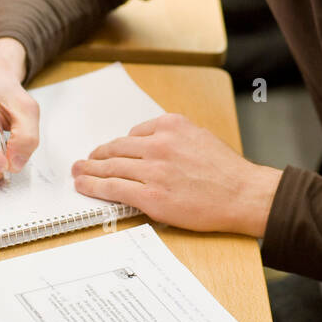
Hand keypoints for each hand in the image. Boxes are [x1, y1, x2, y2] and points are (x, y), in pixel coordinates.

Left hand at [71, 113, 282, 234]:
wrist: (243, 194)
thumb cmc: (226, 171)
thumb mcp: (199, 137)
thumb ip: (172, 137)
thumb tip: (147, 146)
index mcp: (171, 125)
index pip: (133, 133)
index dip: (118, 146)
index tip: (108, 152)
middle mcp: (159, 144)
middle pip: (116, 148)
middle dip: (97, 155)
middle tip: (84, 160)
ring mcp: (154, 170)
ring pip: (110, 168)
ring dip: (89, 170)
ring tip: (78, 172)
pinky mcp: (151, 196)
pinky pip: (114, 189)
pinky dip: (94, 187)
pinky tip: (85, 186)